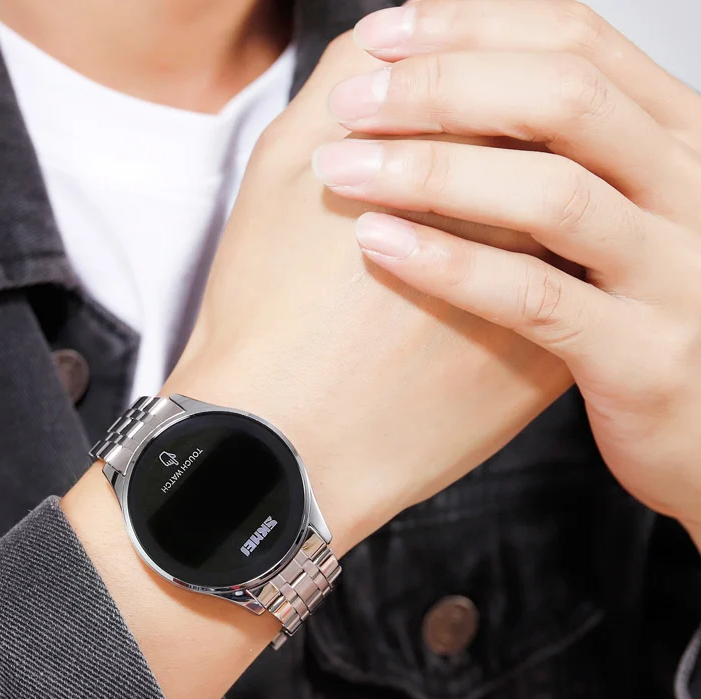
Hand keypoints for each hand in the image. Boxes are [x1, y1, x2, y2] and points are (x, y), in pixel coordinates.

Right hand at [167, 32, 569, 553]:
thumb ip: (343, 80)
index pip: (506, 77)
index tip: (428, 101)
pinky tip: (475, 292)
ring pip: (568, 228)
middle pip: (554, 146)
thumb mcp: (280, 170)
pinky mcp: (545, 367)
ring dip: (527, 213)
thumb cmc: (265, 319)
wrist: (279, 447)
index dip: (465, 77)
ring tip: (460, 232)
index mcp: (451, 158)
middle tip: (445, 172)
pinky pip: (563, 301)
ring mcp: (546, 297)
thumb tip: (391, 37)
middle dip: (508, 138)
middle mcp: (520, 221)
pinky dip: (534, 279)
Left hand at [313, 0, 700, 537]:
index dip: (472, 26)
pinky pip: (538, 298)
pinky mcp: (640, 355)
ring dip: (433, 171)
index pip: (577, 41)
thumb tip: (455, 85)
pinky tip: (378, 246)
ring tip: (342, 170)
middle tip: (350, 104)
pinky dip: (452, 265)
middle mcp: (689, 188)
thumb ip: (564, 153)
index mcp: (677, 138)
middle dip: (443, 86)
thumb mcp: (621, 213)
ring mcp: (674, 273)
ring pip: (554, 193)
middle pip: (563, 98)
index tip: (382, 33)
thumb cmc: (639, 315)